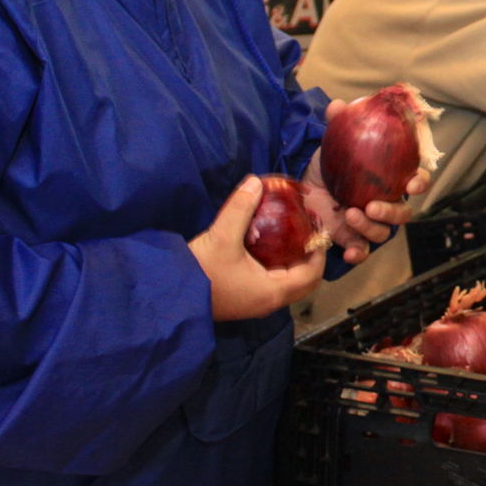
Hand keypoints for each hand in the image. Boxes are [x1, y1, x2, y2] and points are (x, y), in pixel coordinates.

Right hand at [189, 175, 326, 320]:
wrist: (167, 295)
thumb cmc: (200, 270)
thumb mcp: (222, 236)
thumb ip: (241, 208)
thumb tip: (256, 182)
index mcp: (273, 292)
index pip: (312, 273)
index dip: (318, 251)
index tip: (315, 229)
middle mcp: (269, 302)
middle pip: (304, 282)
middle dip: (309, 258)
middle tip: (305, 233)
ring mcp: (255, 304)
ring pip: (287, 284)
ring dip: (293, 262)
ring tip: (289, 235)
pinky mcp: (242, 300)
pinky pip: (271, 284)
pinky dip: (277, 267)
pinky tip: (266, 246)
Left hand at [299, 99, 431, 264]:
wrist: (302, 186)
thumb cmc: (327, 164)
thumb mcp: (331, 143)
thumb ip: (338, 124)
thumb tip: (339, 105)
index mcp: (389, 179)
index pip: (416, 182)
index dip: (420, 183)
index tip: (412, 184)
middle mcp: (384, 203)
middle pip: (403, 214)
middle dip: (392, 212)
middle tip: (372, 206)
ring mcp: (368, 223)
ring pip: (383, 233)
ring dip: (370, 227)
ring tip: (348, 214)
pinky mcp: (351, 238)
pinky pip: (362, 251)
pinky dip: (359, 253)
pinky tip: (349, 252)